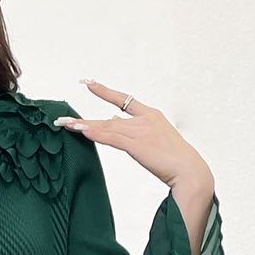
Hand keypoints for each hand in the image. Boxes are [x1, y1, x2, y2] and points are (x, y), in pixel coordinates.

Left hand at [52, 79, 212, 190]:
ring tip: (66, 126)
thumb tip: (119, 130)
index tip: (89, 83)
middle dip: (86, 119)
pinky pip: (112, 138)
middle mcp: (145, 119)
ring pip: (107, 127)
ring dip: (84, 127)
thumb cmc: (177, 162)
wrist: (190, 171)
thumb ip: (138, 135)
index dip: (105, 92)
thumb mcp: (157, 142)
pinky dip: (96, 134)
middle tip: (64, 118)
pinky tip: (83, 131)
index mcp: (152, 115)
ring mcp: (141, 130)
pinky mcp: (138, 145)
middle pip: (109, 117)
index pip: (125, 100)